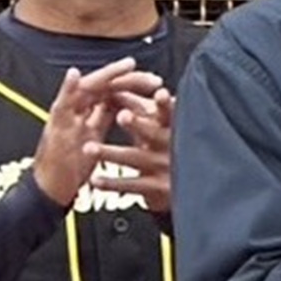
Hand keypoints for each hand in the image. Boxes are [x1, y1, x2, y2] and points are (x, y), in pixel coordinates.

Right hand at [33, 58, 162, 206]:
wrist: (50, 191)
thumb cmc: (70, 168)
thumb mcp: (93, 140)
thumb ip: (103, 120)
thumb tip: (128, 107)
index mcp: (88, 113)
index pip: (114, 91)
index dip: (134, 85)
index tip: (156, 83)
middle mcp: (76, 110)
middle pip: (104, 85)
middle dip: (129, 78)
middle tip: (153, 78)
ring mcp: (65, 115)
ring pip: (87, 87)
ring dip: (107, 75)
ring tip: (127, 65)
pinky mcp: (55, 125)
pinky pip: (61, 103)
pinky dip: (67, 87)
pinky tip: (74, 75)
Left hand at [90, 85, 175, 211]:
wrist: (191, 189)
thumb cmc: (170, 149)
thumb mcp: (163, 129)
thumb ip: (142, 111)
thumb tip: (117, 91)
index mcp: (173, 129)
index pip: (170, 114)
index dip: (165, 104)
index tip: (160, 93)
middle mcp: (171, 147)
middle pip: (153, 134)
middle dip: (137, 125)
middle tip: (121, 115)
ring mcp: (163, 168)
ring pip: (134, 158)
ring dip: (111, 153)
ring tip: (89, 148)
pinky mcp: (156, 189)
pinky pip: (131, 185)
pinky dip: (111, 183)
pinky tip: (95, 180)